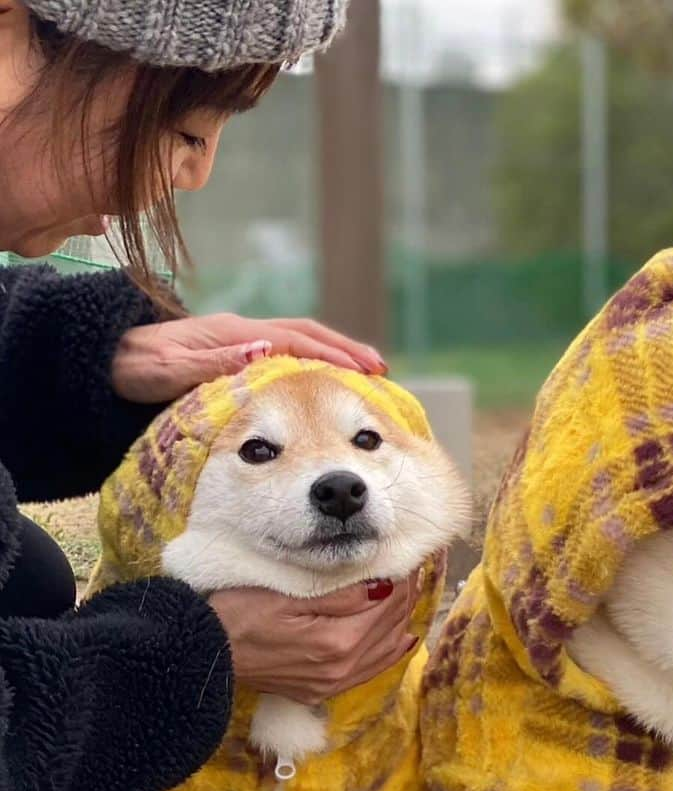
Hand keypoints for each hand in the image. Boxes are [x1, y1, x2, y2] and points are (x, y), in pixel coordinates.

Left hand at [112, 314, 386, 404]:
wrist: (101, 359)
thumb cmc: (131, 368)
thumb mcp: (168, 370)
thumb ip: (216, 363)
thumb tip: (265, 350)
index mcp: (233, 333)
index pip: (296, 340)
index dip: (334, 355)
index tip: (366, 370)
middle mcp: (241, 333)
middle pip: (305, 335)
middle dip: (344, 351)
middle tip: (380, 371)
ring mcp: (237, 342)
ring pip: (297, 344)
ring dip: (332, 357)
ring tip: (364, 376)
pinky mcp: (232, 355)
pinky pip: (283, 356)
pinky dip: (311, 366)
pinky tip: (322, 384)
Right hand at [209, 573, 419, 704]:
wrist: (203, 655)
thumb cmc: (236, 614)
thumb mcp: (287, 595)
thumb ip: (339, 595)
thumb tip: (382, 587)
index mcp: (336, 642)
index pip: (387, 605)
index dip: (401, 579)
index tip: (407, 557)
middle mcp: (341, 669)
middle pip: (391, 627)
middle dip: (405, 596)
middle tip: (411, 569)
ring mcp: (332, 684)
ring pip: (385, 651)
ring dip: (400, 621)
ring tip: (406, 594)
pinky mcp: (320, 691)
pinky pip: (369, 672)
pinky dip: (389, 653)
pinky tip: (401, 640)